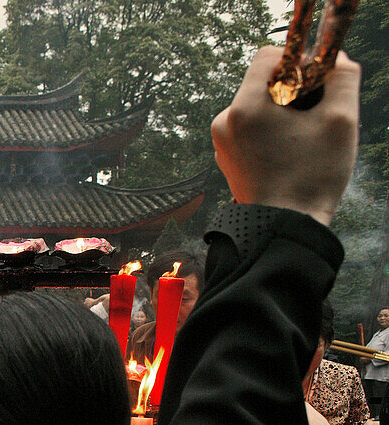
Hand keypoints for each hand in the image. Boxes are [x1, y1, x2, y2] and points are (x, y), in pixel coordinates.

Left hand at [211, 46, 360, 225]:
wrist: (282, 228)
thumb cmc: (311, 178)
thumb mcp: (340, 121)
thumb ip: (343, 79)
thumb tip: (338, 58)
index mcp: (244, 107)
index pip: (268, 56)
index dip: (299, 60)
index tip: (318, 81)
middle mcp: (224, 121)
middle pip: (263, 82)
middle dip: (294, 89)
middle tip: (317, 114)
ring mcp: (222, 141)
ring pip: (258, 106)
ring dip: (284, 112)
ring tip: (304, 139)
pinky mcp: (227, 157)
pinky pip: (250, 129)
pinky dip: (271, 131)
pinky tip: (290, 152)